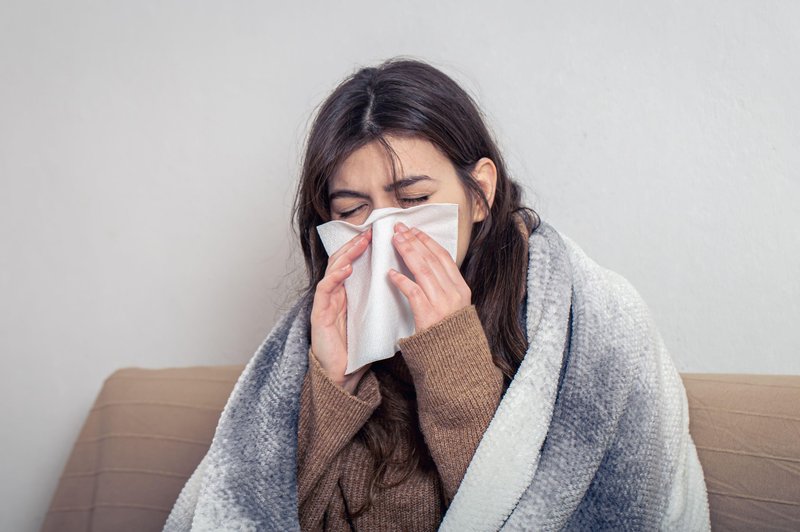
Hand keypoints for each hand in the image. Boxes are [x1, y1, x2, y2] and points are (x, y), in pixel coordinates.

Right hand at [309, 227, 372, 393]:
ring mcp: (325, 303)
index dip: (365, 250)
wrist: (342, 376)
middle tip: (370, 232)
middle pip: (342, 261)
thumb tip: (408, 290)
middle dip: (355, 245)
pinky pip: (324, 290)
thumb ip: (384, 305)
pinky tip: (347, 269)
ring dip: (346, 255)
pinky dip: (335, 277)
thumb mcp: (375, 322)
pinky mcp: (318, 315)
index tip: (380, 237)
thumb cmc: (357, 351)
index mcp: (348, 295)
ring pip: (332, 270)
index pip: (355, 265)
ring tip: (360, 243)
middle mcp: (335, 295)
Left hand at [388, 222, 471, 331]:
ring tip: (395, 241)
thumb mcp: (455, 306)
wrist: (453, 358)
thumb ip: (444, 287)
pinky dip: (401, 281)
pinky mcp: (428, 315)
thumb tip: (427, 266)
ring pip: (423, 270)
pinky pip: (413, 292)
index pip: (444, 257)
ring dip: (407, 252)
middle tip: (399, 229)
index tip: (414, 231)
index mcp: (461, 288)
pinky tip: (390, 273)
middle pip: (431, 259)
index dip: (428, 242)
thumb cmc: (449, 332)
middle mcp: (453, 293)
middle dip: (414, 241)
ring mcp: (442, 303)